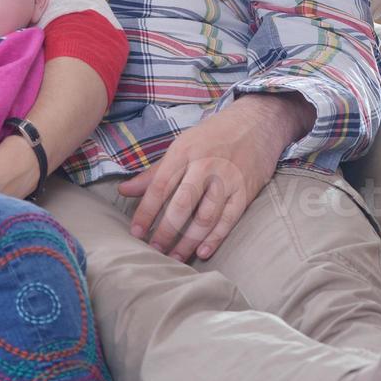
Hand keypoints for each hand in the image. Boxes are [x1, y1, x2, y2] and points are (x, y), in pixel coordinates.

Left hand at [117, 93, 312, 261]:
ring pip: (206, 216)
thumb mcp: (180, 146)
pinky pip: (229, 219)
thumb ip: (153, 172)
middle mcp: (205, 166)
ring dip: (189, 240)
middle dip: (166, 231)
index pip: (159, 186)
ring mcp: (228, 179)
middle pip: (182, 204)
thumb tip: (123, 190)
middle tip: (154, 250)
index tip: (136, 232)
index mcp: (183, 153)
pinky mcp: (246, 191)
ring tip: (175, 257)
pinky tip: (203, 252)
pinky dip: (216, 237)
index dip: (146, 211)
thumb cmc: (211, 136)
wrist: (256, 122)